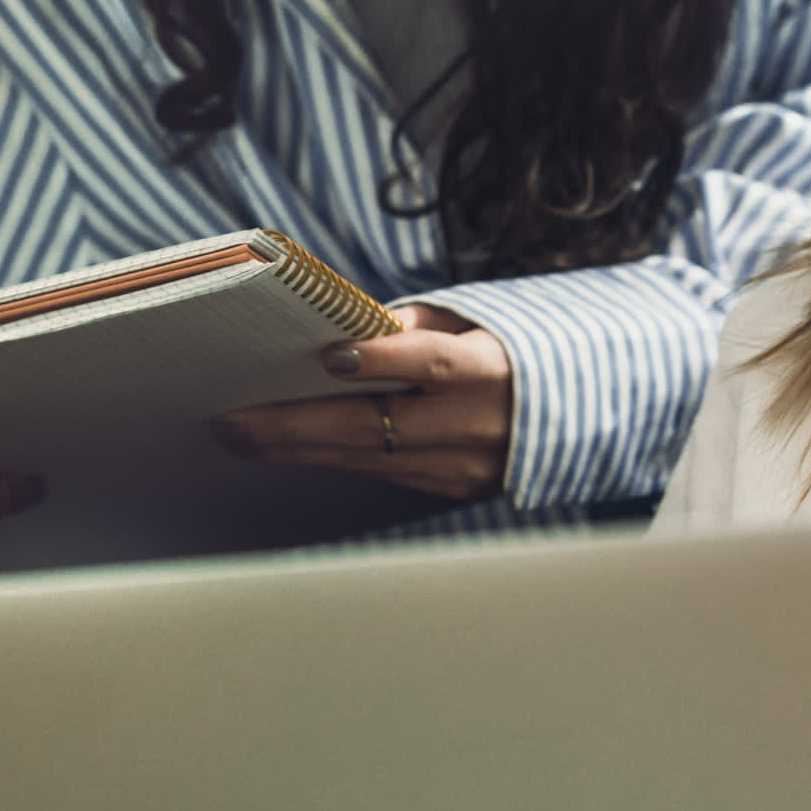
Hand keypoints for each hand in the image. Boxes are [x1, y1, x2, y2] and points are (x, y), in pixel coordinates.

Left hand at [212, 302, 512, 501]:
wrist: (577, 414)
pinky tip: (290, 449)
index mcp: (487, 369)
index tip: (326, 356)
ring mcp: (466, 466)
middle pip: (375, 427)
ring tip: (241, 436)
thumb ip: (413, 327)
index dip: (379, 360)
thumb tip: (343, 336)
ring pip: (369, 460)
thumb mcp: (474, 322)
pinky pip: (384, 472)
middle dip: (295, 425)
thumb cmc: (509, 352)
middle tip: (232, 421)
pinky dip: (334, 459)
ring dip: (299, 449)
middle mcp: (476, 425)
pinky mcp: (456, 489)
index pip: (429, 363)